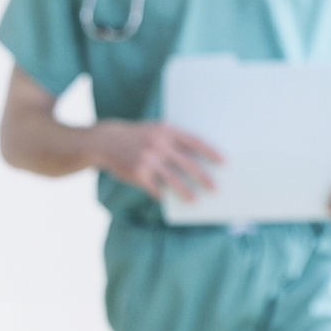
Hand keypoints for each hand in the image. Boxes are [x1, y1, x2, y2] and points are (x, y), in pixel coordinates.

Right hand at [90, 120, 221, 200]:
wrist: (106, 141)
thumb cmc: (138, 136)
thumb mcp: (156, 130)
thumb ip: (175, 140)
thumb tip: (198, 157)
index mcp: (166, 131)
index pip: (194, 141)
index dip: (211, 152)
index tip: (224, 162)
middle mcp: (158, 144)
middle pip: (187, 163)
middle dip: (203, 177)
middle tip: (215, 188)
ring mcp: (148, 159)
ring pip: (173, 179)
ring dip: (186, 191)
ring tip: (195, 200)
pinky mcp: (138, 173)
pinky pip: (155, 188)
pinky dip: (162, 194)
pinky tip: (168, 199)